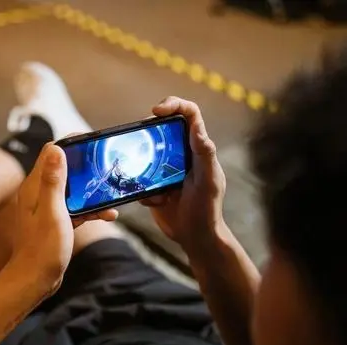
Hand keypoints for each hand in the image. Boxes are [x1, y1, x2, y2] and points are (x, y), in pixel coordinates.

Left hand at [11, 143, 116, 292]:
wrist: (35, 280)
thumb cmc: (42, 249)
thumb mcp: (52, 211)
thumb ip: (53, 181)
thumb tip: (55, 148)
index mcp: (34, 187)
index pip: (51, 153)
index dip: (70, 144)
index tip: (92, 142)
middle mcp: (39, 194)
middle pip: (65, 170)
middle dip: (86, 168)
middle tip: (107, 167)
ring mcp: (47, 208)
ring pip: (73, 190)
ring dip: (92, 191)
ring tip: (111, 195)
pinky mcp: (56, 221)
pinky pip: (76, 208)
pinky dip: (91, 209)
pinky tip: (108, 215)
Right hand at [142, 97, 226, 257]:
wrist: (195, 237)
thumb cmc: (208, 209)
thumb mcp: (209, 182)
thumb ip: (205, 155)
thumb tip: (198, 129)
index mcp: (197, 147)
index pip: (188, 113)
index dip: (173, 104)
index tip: (155, 112)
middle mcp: (181, 153)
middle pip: (160, 128)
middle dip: (148, 137)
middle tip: (141, 147)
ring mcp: (165, 168)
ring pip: (144, 153)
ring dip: (143, 168)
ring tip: (157, 188)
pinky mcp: (152, 184)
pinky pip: (138, 178)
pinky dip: (142, 189)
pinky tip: (157, 202)